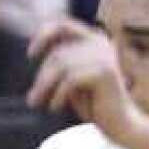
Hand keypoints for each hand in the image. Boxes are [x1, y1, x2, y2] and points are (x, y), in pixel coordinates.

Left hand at [27, 18, 138, 144]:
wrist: (117, 122)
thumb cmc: (92, 103)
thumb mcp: (71, 80)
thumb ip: (59, 65)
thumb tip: (32, 52)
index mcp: (92, 40)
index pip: (64, 26)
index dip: (44, 35)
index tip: (30, 55)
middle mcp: (100, 43)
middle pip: (58, 54)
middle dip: (41, 78)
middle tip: (32, 100)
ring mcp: (104, 56)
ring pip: (61, 66)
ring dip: (44, 88)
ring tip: (37, 103)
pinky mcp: (105, 72)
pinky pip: (70, 80)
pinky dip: (58, 95)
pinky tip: (55, 108)